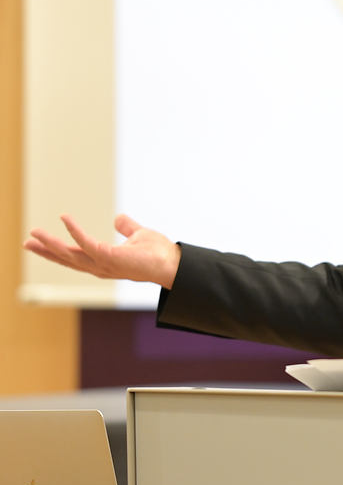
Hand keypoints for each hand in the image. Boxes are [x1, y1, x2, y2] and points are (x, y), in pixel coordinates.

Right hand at [24, 214, 179, 288]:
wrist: (173, 262)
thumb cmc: (158, 253)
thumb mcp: (138, 235)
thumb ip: (127, 227)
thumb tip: (118, 218)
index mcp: (104, 261)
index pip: (75, 256)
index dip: (57, 250)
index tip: (39, 242)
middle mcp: (101, 266)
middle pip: (67, 259)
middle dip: (46, 251)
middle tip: (27, 242)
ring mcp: (104, 264)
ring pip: (71, 254)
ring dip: (51, 244)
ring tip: (35, 234)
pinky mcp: (110, 257)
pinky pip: (87, 243)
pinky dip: (75, 231)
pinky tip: (65, 219)